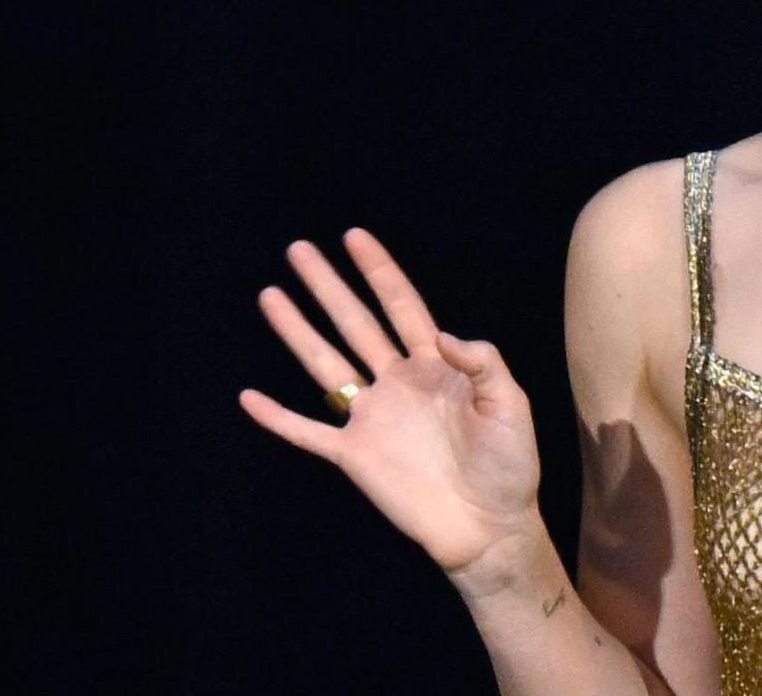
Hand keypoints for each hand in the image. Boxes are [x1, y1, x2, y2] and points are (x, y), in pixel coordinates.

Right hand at [239, 228, 542, 573]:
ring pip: (326, 364)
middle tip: (298, 250)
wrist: (490, 525)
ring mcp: (373, 417)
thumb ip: (483, 362)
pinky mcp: (355, 455)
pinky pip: (309, 432)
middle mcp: (399, 383)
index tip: (354, 237)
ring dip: (298, 332)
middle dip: (328, 286)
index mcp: (438, 366)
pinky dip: (278, 417)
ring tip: (270, 295)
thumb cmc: (509, 464)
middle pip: (356, 323)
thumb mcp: (511, 404)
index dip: (380, 272)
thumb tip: (443, 335)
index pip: (402, 307)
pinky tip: (250, 396)